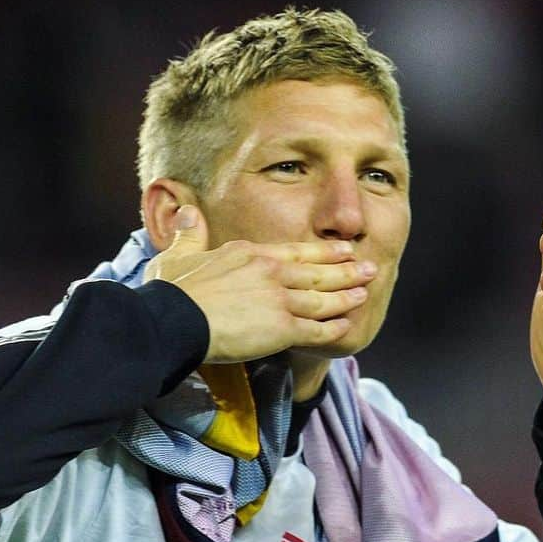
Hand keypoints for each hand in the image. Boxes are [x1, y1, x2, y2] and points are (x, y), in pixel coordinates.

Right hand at [144, 206, 376, 363]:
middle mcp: (270, 273)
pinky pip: (316, 329)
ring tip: (365, 292)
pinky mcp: (281, 329)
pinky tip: (346, 326)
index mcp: (250, 255)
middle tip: (369, 267)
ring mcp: (279, 300)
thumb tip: (187, 212)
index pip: (295, 252)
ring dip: (346, 296)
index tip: (341, 249)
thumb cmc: (172, 292)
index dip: (321, 252)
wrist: (175, 319)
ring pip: (322, 298)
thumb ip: (189, 234)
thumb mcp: (177, 255)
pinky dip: (333, 328)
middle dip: (346, 270)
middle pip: (316, 272)